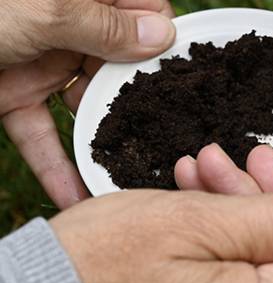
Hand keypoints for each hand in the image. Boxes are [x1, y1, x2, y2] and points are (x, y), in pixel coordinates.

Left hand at [0, 0, 175, 208]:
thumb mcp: (43, 9)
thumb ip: (103, 26)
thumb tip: (162, 37)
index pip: (142, 11)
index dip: (161, 40)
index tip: (178, 76)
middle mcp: (68, 24)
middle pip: (120, 64)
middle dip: (140, 101)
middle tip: (168, 136)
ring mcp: (42, 60)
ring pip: (85, 104)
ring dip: (104, 138)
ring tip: (133, 171)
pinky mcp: (14, 93)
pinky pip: (42, 131)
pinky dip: (55, 165)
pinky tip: (75, 196)